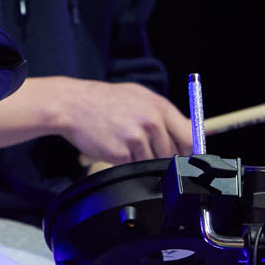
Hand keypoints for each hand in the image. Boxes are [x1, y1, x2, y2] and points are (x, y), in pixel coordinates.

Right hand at [58, 80, 193, 165]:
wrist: (73, 104)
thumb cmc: (106, 101)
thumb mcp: (140, 97)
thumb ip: (165, 114)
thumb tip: (192, 131)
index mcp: (160, 107)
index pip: (190, 137)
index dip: (189, 150)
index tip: (184, 155)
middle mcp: (151, 122)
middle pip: (173, 154)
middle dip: (163, 156)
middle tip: (146, 147)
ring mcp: (136, 138)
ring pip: (153, 162)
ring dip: (142, 159)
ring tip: (125, 142)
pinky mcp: (121, 153)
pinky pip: (134, 167)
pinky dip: (126, 162)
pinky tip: (115, 146)